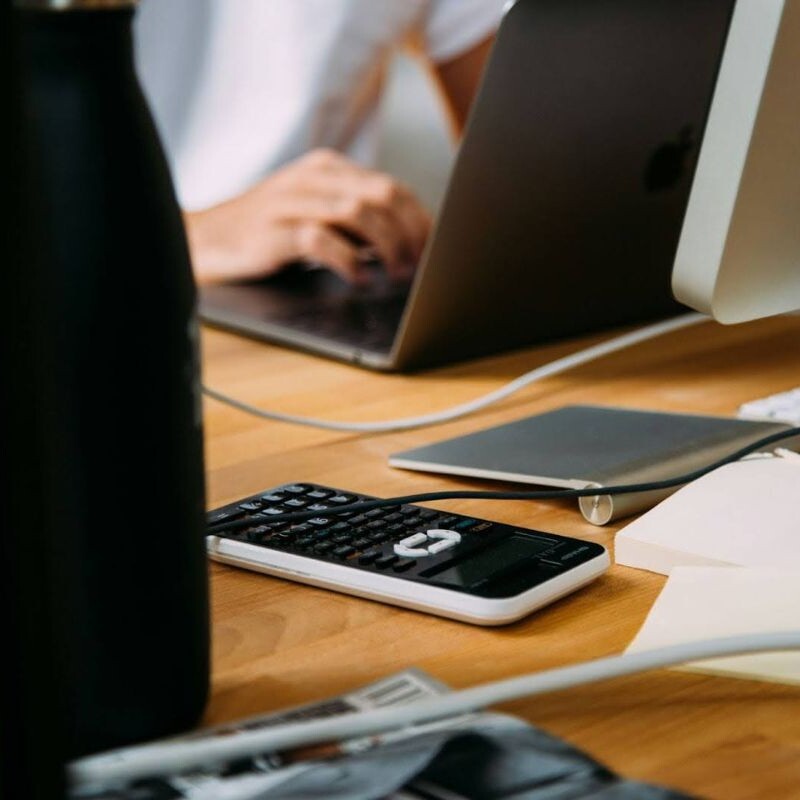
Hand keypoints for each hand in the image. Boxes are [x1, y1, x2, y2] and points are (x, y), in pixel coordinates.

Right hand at [184, 148, 431, 285]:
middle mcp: (313, 179)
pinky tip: (358, 279)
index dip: (420, 220)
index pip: (391, 186)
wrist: (205, 239)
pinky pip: (322, 240)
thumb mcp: (315, 213)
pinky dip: (348, 262)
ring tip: (395, 275)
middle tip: (418, 265)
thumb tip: (408, 244)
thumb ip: (355, 220)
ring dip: (387, 248)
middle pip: (382, 195)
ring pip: (359, 213)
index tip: (433, 249)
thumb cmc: (268, 232)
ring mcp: (291, 202)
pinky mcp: (274, 231)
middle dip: (411, 233)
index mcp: (328, 169)